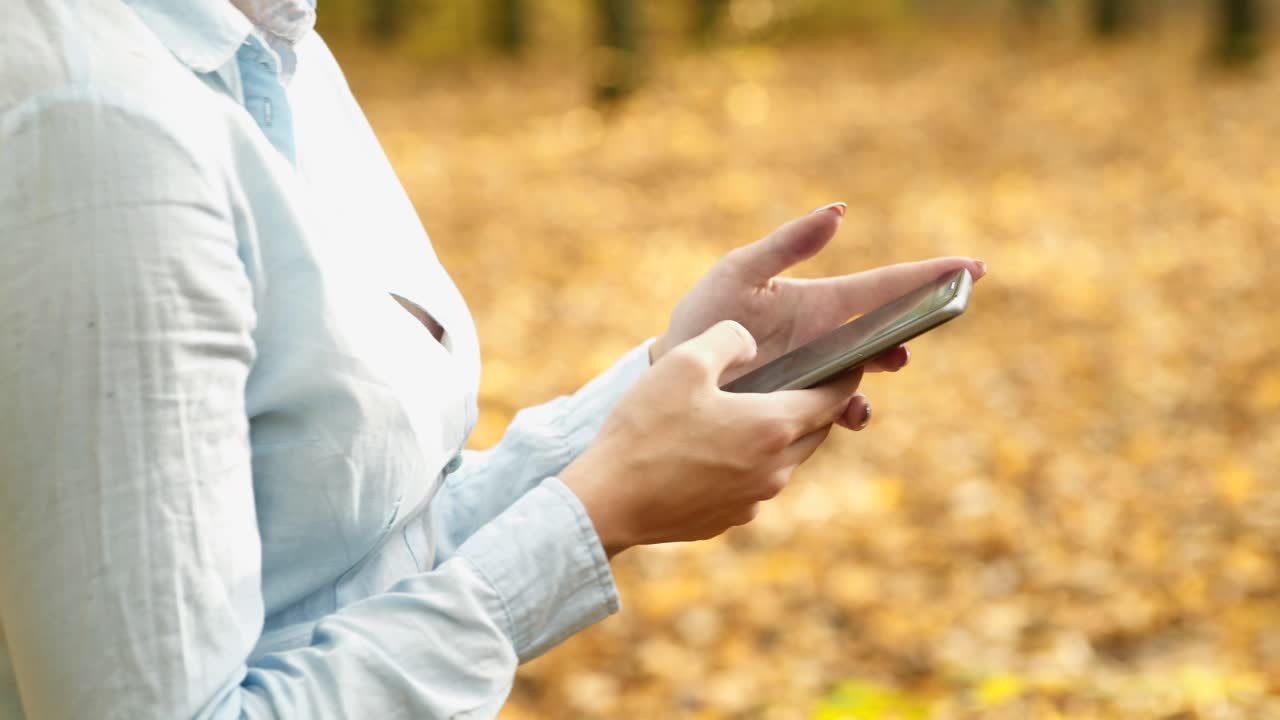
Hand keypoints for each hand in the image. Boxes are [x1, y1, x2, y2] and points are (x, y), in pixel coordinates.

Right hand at [561, 321, 863, 556]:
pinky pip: (752, 484)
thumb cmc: (645, 429)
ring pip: (784, 460)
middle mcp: (774, 469)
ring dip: (777, 435)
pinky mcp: (729, 519)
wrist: (607, 502)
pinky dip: (747, 463)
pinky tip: (714, 448)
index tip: (854, 358)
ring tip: (752, 411)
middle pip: (814, 431)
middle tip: (805, 380)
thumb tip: (752, 342)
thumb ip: (729, 339)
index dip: (847, 375)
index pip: (833, 398)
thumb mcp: (684, 362)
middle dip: (814, 405)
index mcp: (773, 427)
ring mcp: (753, 500)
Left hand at [650, 203, 985, 428]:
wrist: (675, 372)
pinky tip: (850, 409)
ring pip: (872, 373)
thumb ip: (788, 244)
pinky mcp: (805, 409)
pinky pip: (841, 413)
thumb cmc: (704, 315)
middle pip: (892, 329)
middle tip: (940, 314)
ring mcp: (822, 376)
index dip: (929, 275)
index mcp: (824, 302)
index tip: (973, 268)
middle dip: (922, 321)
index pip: (886, 286)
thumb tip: (840, 209)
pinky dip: (854, 411)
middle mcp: (831, 339)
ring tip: (891, 359)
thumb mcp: (740, 271)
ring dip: (888, 364)